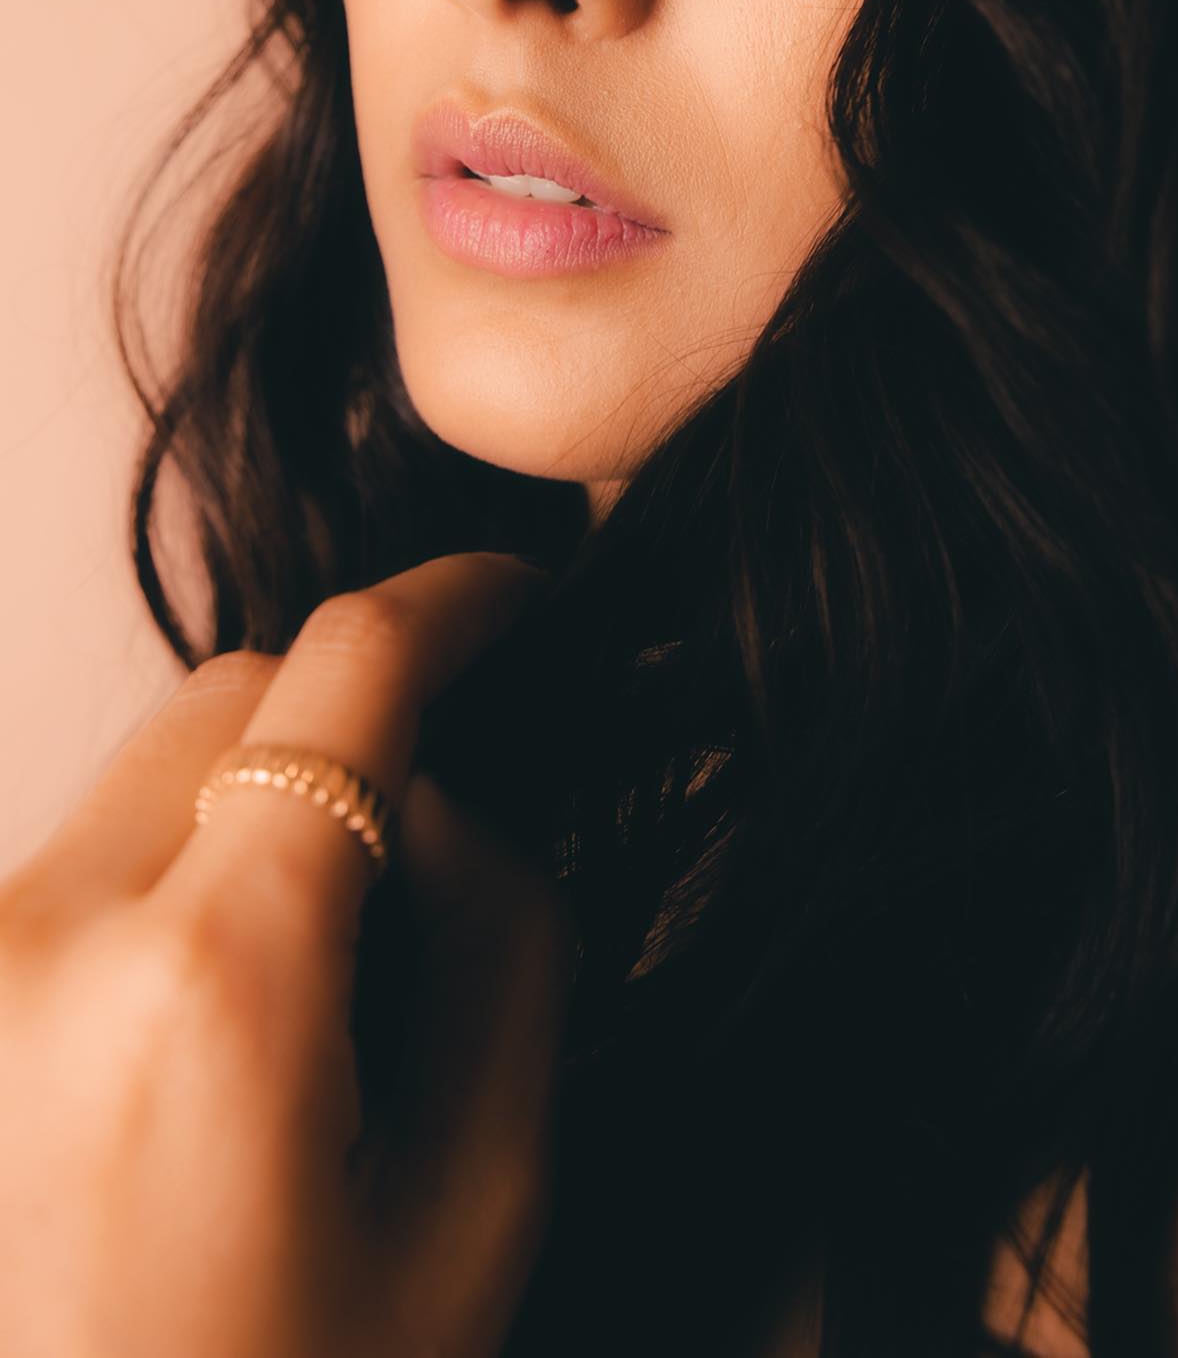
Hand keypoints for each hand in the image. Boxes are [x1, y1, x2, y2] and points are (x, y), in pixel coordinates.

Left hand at [0, 552, 569, 1357]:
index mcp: (210, 984)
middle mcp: (42, 941)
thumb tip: (463, 805)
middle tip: (444, 809)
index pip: (347, 674)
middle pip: (234, 690)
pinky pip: (83, 858)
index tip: (513, 591)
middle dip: (357, 705)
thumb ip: (506, 950)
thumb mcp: (471, 1204)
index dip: (456, 599)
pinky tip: (221, 1013)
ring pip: (151, 769)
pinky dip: (179, 871)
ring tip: (319, 967)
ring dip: (259, 803)